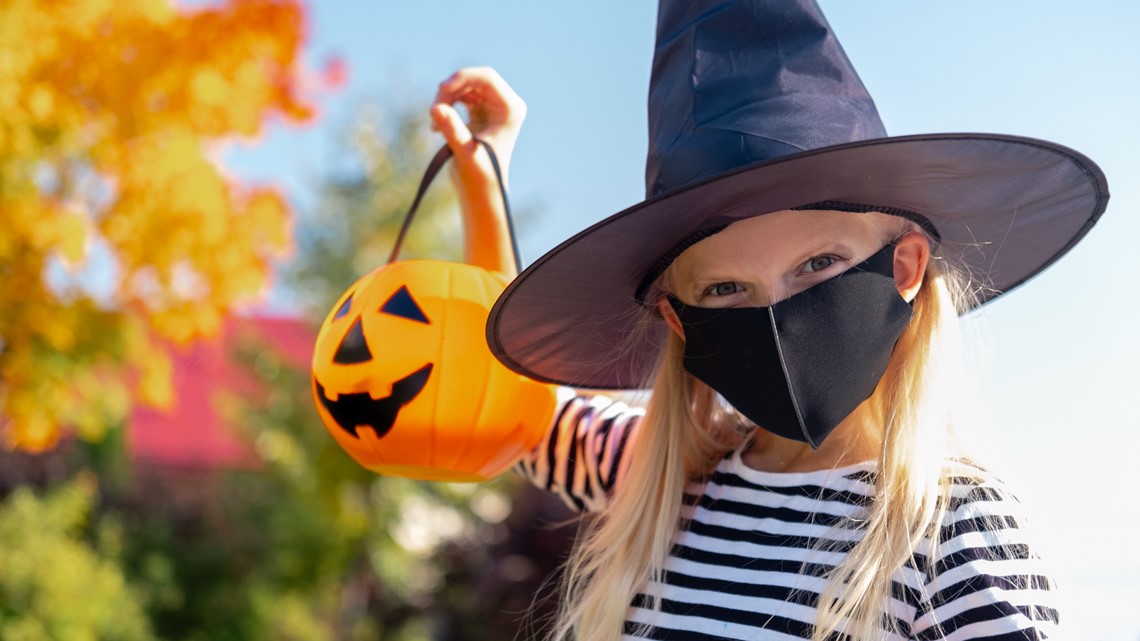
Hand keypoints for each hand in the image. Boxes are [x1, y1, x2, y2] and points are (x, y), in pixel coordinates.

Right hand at [431, 68, 525, 274]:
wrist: (481, 191)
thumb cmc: (479, 176)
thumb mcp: (465, 152)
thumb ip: (452, 130)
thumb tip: (436, 109)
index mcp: (510, 109)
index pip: (487, 77)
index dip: (462, 78)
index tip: (441, 89)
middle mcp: (504, 104)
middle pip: (474, 79)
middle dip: (450, 90)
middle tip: (433, 109)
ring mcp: (492, 107)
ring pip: (464, 86)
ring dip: (446, 98)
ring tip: (434, 122)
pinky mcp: (480, 112)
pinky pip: (460, 95)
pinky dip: (446, 105)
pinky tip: (437, 126)